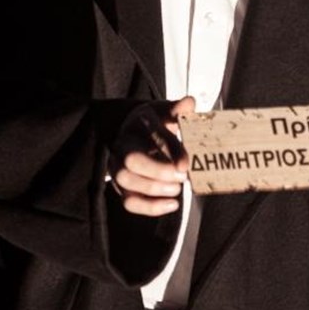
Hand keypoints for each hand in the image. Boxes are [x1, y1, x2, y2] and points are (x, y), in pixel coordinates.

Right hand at [109, 96, 194, 215]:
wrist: (132, 131)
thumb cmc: (155, 123)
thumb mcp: (166, 111)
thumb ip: (179, 109)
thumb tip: (189, 102)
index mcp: (141, 124)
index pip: (154, 137)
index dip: (172, 151)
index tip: (186, 165)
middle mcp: (125, 145)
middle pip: (132, 161)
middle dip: (159, 172)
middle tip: (182, 176)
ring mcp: (119, 166)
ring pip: (126, 181)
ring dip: (155, 189)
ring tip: (177, 189)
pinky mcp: (121, 186)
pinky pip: (129, 201)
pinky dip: (150, 207)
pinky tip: (172, 204)